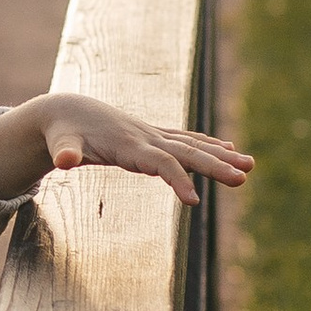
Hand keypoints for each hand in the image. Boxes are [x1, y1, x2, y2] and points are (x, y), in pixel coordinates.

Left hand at [37, 92, 253, 202]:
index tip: (193, 201)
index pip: (160, 162)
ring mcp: (152, 135)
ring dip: (221, 155)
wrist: (67, 110)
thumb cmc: (63, 132)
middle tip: (243, 177)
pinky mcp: (152, 136)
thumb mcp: (60, 143)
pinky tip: (229, 150)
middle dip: (215, 165)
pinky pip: (186, 140)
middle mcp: (145, 137)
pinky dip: (208, 145)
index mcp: (127, 144)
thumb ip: (64, 152)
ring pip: (192, 145)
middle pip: (186, 152)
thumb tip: (63, 162)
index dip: (177, 179)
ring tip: (250, 165)